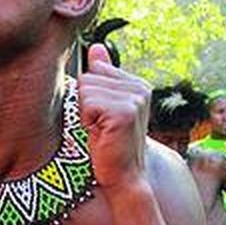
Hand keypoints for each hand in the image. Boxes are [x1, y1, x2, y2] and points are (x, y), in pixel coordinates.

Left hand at [78, 43, 150, 191]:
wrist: (124, 177)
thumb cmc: (110, 145)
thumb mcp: (106, 106)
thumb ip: (103, 76)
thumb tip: (96, 47)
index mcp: (137, 84)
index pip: (96, 70)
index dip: (91, 96)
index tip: (103, 117)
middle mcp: (140, 88)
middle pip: (88, 77)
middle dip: (86, 105)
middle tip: (101, 126)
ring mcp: (134, 99)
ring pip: (86, 89)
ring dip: (86, 114)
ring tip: (101, 131)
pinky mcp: (125, 112)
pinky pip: (88, 102)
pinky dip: (87, 120)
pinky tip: (101, 134)